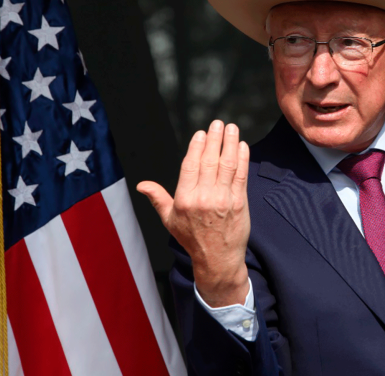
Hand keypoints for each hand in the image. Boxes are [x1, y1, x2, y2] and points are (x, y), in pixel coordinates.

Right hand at [137, 120, 250, 306]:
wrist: (217, 259)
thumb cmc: (192, 239)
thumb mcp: (169, 220)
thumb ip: (158, 198)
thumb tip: (141, 185)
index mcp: (185, 199)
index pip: (190, 166)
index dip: (196, 147)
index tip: (201, 134)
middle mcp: (204, 198)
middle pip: (210, 161)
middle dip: (215, 139)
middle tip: (218, 124)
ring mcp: (223, 200)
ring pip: (227, 165)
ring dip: (230, 143)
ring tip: (232, 128)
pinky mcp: (239, 203)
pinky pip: (241, 176)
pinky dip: (243, 159)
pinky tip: (242, 147)